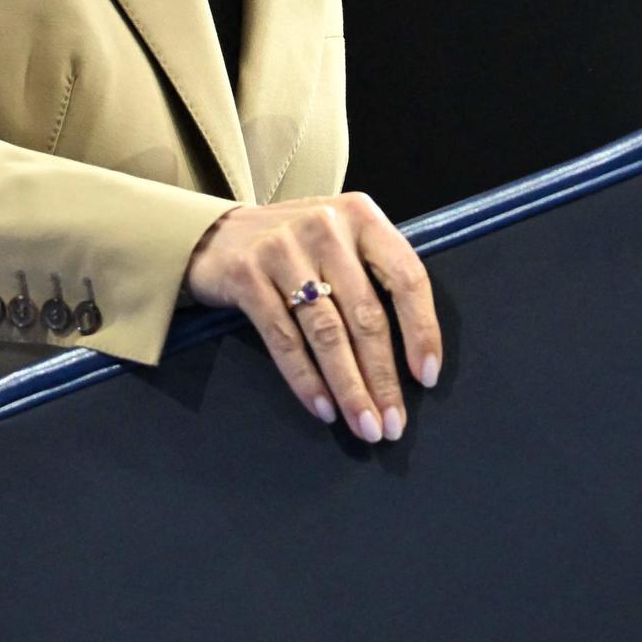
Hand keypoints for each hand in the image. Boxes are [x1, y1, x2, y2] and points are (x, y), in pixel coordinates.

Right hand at [182, 194, 440, 443]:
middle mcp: (325, 227)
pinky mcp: (247, 275)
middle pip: (365, 314)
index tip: (426, 377)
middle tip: (392, 424)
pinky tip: (323, 408)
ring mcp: (283, 249)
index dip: (421, 330)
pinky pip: (283, 338)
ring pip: (327, 332)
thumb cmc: (296, 248)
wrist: (214, 234)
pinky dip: (306, 379)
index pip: (406, 276)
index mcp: (362, 216)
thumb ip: (374, 276)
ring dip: (349, 387)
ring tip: (364, 425)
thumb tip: (412, 355)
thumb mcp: (341, 242)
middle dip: (383, 377)